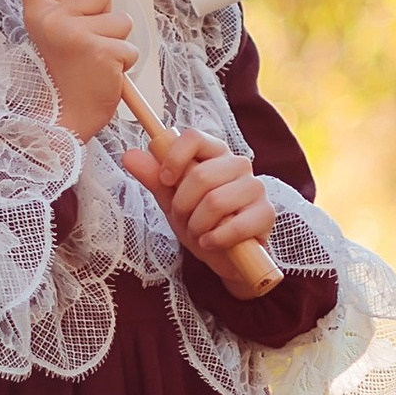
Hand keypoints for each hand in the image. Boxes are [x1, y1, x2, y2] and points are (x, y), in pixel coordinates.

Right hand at [16, 0, 134, 142]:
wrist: (61, 125)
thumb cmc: (60, 83)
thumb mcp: (53, 39)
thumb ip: (60, 6)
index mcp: (37, 16)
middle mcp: (53, 20)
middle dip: (106, 15)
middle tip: (90, 48)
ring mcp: (77, 34)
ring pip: (121, 19)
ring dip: (118, 43)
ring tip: (98, 66)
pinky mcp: (102, 50)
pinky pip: (129, 46)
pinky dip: (124, 63)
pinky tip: (106, 78)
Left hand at [131, 127, 277, 277]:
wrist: (224, 256)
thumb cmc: (199, 222)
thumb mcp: (171, 200)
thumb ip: (154, 178)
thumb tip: (129, 155)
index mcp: (215, 153)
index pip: (194, 138)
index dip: (174, 158)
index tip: (165, 180)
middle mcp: (238, 164)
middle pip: (201, 175)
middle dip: (183, 205)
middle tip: (183, 219)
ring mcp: (256, 188)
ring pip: (215, 201)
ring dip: (197, 225)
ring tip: (198, 232)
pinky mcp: (266, 214)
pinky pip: (235, 225)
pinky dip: (215, 239)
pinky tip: (211, 243)